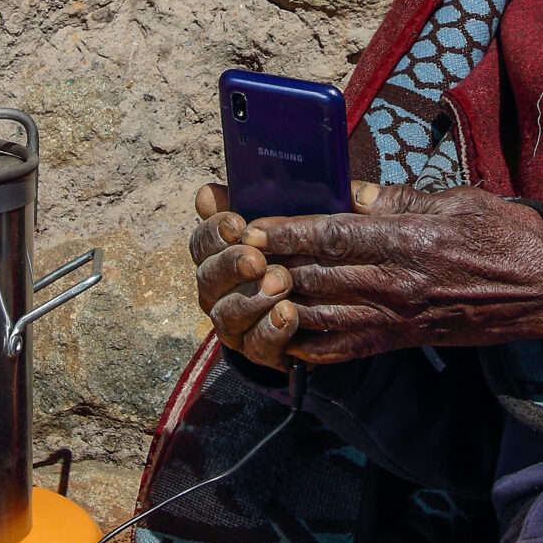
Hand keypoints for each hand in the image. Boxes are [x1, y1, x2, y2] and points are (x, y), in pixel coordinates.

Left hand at [186, 180, 542, 368]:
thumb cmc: (509, 234)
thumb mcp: (456, 199)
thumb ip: (400, 199)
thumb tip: (354, 194)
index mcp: (409, 239)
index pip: (332, 234)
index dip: (286, 231)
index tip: (252, 224)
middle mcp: (399, 282)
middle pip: (318, 275)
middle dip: (271, 266)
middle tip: (235, 256)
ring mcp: (402, 316)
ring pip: (325, 314)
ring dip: (283, 305)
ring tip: (249, 293)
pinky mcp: (410, 339)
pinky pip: (350, 346)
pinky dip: (314, 343)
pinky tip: (287, 336)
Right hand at [188, 182, 304, 369]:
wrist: (340, 302)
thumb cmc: (309, 249)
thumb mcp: (296, 219)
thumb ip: (264, 200)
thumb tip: (210, 193)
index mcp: (223, 253)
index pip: (202, 242)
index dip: (213, 232)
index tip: (237, 224)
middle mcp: (220, 289)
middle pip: (207, 278)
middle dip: (230, 266)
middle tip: (257, 259)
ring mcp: (237, 323)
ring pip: (226, 315)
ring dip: (251, 299)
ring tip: (281, 285)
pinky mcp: (260, 350)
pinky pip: (257, 345)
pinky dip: (270, 330)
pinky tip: (288, 314)